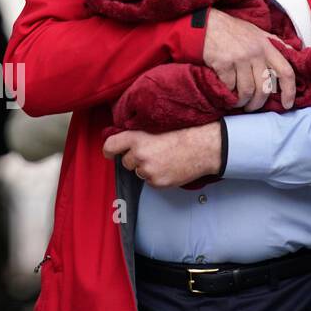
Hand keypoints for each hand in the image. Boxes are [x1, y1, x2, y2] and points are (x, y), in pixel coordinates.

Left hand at [102, 123, 221, 186]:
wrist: (203, 147)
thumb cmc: (182, 133)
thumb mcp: (155, 127)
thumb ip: (137, 135)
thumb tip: (124, 142)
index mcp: (136, 138)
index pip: (110, 146)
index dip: (108, 151)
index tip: (109, 153)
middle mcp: (139, 155)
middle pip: (125, 162)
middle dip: (134, 159)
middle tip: (152, 152)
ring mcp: (148, 170)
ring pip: (139, 172)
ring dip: (146, 168)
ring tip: (164, 158)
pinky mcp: (157, 182)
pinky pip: (150, 181)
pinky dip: (157, 176)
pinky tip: (169, 167)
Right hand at [201, 8, 296, 111]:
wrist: (204, 25)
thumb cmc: (230, 29)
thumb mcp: (256, 31)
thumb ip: (273, 42)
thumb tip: (292, 51)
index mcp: (267, 46)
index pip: (286, 71)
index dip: (289, 91)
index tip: (287, 104)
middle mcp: (256, 53)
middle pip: (264, 88)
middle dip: (258, 103)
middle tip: (252, 107)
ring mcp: (240, 58)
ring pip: (247, 91)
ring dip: (242, 101)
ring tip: (237, 102)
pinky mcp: (224, 63)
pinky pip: (230, 87)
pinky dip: (228, 93)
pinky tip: (226, 91)